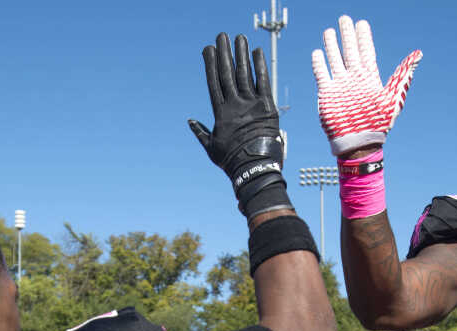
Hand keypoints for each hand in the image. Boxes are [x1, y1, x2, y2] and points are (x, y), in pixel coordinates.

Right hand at [188, 33, 289, 217]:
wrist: (254, 167)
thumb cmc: (232, 161)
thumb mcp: (211, 148)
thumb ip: (200, 132)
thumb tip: (189, 121)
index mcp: (220, 113)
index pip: (213, 82)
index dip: (210, 64)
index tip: (207, 49)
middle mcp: (234, 105)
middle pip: (227, 73)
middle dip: (224, 53)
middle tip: (221, 36)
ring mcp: (251, 104)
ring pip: (244, 74)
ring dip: (241, 54)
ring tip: (240, 37)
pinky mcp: (267, 107)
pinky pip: (264, 82)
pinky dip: (260, 66)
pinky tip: (257, 52)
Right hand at [311, 15, 421, 155]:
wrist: (358, 141)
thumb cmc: (378, 123)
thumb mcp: (393, 97)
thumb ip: (402, 74)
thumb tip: (418, 55)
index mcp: (370, 78)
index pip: (366, 52)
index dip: (364, 38)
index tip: (362, 23)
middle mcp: (354, 79)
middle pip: (349, 52)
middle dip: (347, 35)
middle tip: (344, 19)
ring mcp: (340, 86)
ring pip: (335, 60)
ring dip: (332, 46)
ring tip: (329, 31)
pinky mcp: (327, 94)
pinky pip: (322, 75)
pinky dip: (319, 64)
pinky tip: (317, 53)